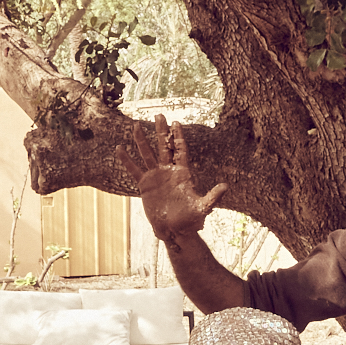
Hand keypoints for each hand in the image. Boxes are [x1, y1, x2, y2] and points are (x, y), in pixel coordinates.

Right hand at [121, 115, 225, 240]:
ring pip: (147, 154)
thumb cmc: (191, 219)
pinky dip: (127, 160)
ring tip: (136, 125)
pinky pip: (134, 170)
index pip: (180, 151)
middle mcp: (168, 171)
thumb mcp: (203, 207)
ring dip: (142, 140)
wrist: (175, 229)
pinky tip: (119, 148)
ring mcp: (156, 176)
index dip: (178, 137)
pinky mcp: (145, 185)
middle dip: (161, 131)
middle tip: (159, 115)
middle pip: (164, 147)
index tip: (176, 123)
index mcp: (182, 173)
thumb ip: (213, 196)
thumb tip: (225, 186)